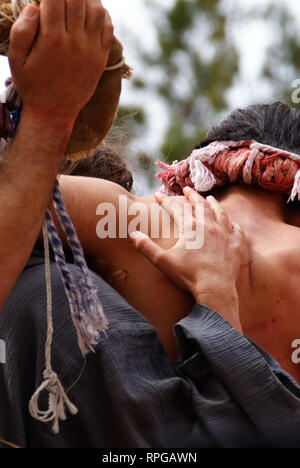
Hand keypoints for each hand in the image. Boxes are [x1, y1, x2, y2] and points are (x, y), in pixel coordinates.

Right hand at [8, 0, 113, 122]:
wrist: (54, 112)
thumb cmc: (32, 85)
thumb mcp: (16, 60)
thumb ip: (21, 30)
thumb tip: (35, 7)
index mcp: (52, 39)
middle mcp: (75, 42)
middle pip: (77, 0)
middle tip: (59, 0)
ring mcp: (92, 50)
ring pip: (96, 10)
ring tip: (75, 0)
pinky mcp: (101, 58)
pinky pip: (108, 28)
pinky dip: (101, 14)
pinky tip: (90, 12)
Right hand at [130, 188, 247, 331]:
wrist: (215, 289)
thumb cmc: (188, 276)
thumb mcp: (162, 261)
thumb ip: (146, 247)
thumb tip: (132, 234)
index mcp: (190, 228)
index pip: (176, 209)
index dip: (166, 201)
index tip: (158, 195)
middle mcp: (208, 226)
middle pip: (199, 205)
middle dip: (192, 196)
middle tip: (187, 190)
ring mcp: (225, 234)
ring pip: (219, 213)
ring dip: (213, 204)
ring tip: (210, 199)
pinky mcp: (236, 244)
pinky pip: (236, 229)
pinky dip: (232, 224)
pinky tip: (231, 223)